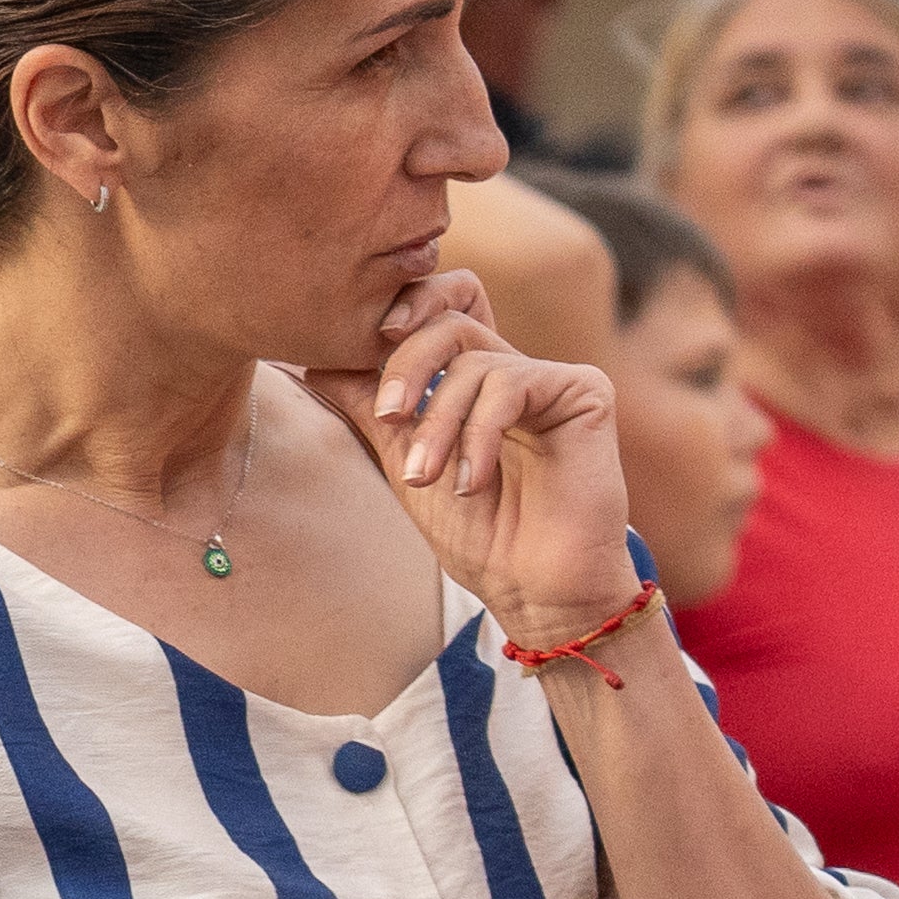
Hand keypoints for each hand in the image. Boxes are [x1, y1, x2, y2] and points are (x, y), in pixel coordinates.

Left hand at [302, 301, 633, 644]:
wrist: (534, 590)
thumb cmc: (478, 537)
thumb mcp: (404, 463)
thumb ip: (369, 409)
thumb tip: (313, 362)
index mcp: (476, 384)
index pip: (441, 313)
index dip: (407, 307)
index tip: (367, 343)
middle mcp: (515, 373)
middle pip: (452, 320)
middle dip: (406, 365)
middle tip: (387, 416)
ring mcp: (551, 380)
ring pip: (473, 360)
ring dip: (438, 423)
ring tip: (425, 477)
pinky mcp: (584, 391)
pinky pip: (512, 383)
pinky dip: (479, 433)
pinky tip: (472, 481)